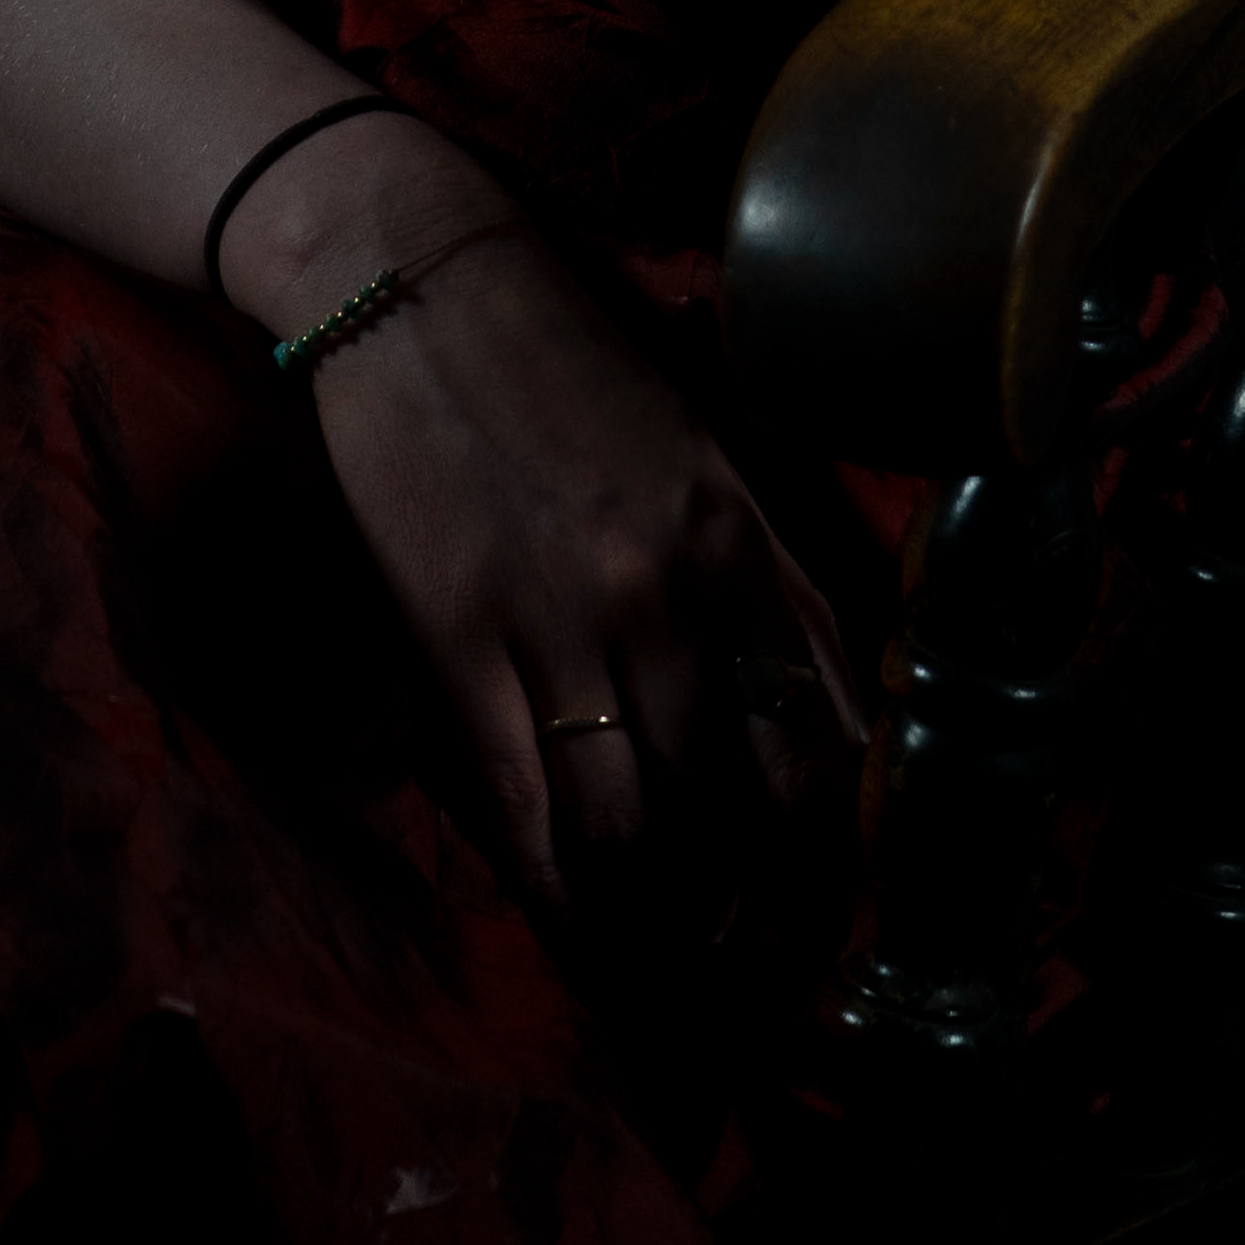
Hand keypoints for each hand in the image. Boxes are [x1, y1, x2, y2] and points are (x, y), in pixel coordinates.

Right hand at [269, 205, 863, 907]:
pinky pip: (518, 801)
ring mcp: (559, 615)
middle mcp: (666, 587)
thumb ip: (761, 571)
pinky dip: (550, 882)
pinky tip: (566, 915)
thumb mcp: (697, 448)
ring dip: (646, 913)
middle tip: (740, 967)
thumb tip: (825, 699)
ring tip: (654, 956)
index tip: (819, 907)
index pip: (824, 734)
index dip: (832, 848)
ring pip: (630, 822)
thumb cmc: (560, 359)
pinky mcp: (455, 633)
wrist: (412, 278)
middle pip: (736, 802)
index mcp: (738, 537)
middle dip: (747, 909)